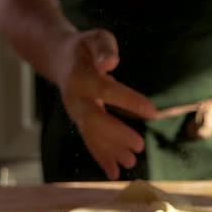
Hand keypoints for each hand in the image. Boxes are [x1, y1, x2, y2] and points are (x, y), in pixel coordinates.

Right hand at [55, 29, 156, 179]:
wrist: (58, 58)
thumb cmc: (85, 47)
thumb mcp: (95, 38)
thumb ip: (104, 47)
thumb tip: (111, 62)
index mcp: (80, 77)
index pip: (105, 90)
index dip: (128, 101)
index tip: (152, 112)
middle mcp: (75, 99)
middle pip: (93, 120)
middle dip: (116, 135)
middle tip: (140, 146)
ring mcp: (75, 113)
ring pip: (91, 136)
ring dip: (110, 152)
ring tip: (131, 163)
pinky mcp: (79, 122)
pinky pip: (89, 143)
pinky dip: (101, 159)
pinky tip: (115, 173)